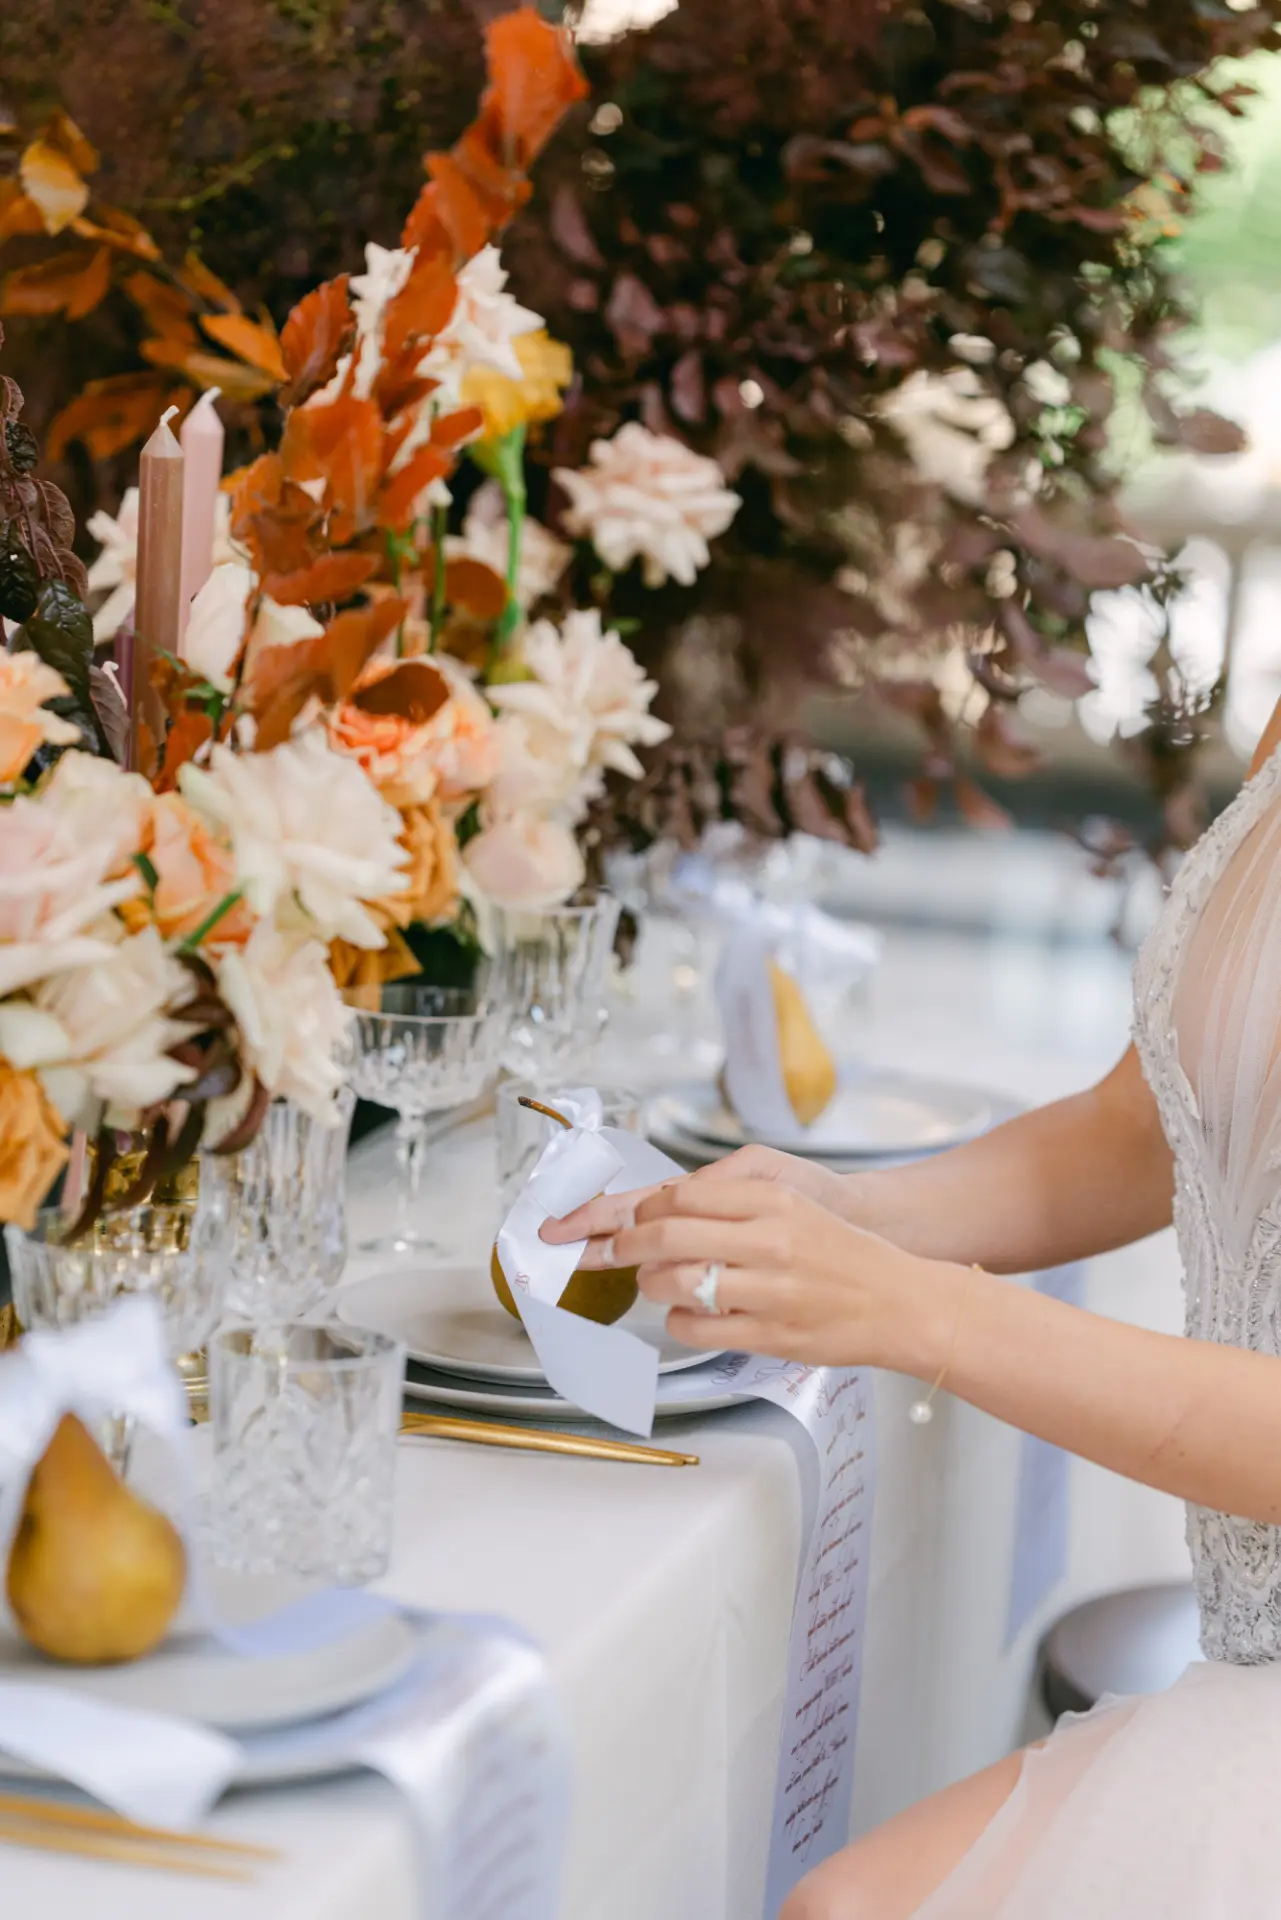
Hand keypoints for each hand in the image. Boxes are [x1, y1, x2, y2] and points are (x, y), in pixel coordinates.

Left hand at [569, 1176, 957, 1372]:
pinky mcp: (769, 1334)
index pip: (682, 1195)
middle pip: (666, 1235)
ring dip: (649, 1284)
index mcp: (772, 1201)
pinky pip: (696, 1327)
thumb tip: (663, 1207)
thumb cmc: (841, 1252)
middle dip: (623, 1244)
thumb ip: (732, 1201)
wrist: (898, 1302)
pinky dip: (677, 1319)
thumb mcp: (793, 1205)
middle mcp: (769, 1241)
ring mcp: (769, 1291)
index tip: (625, 1218)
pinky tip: (685, 1312)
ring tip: (655, 1282)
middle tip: (612, 1250)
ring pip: (674, 1283)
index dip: (640, 1208)